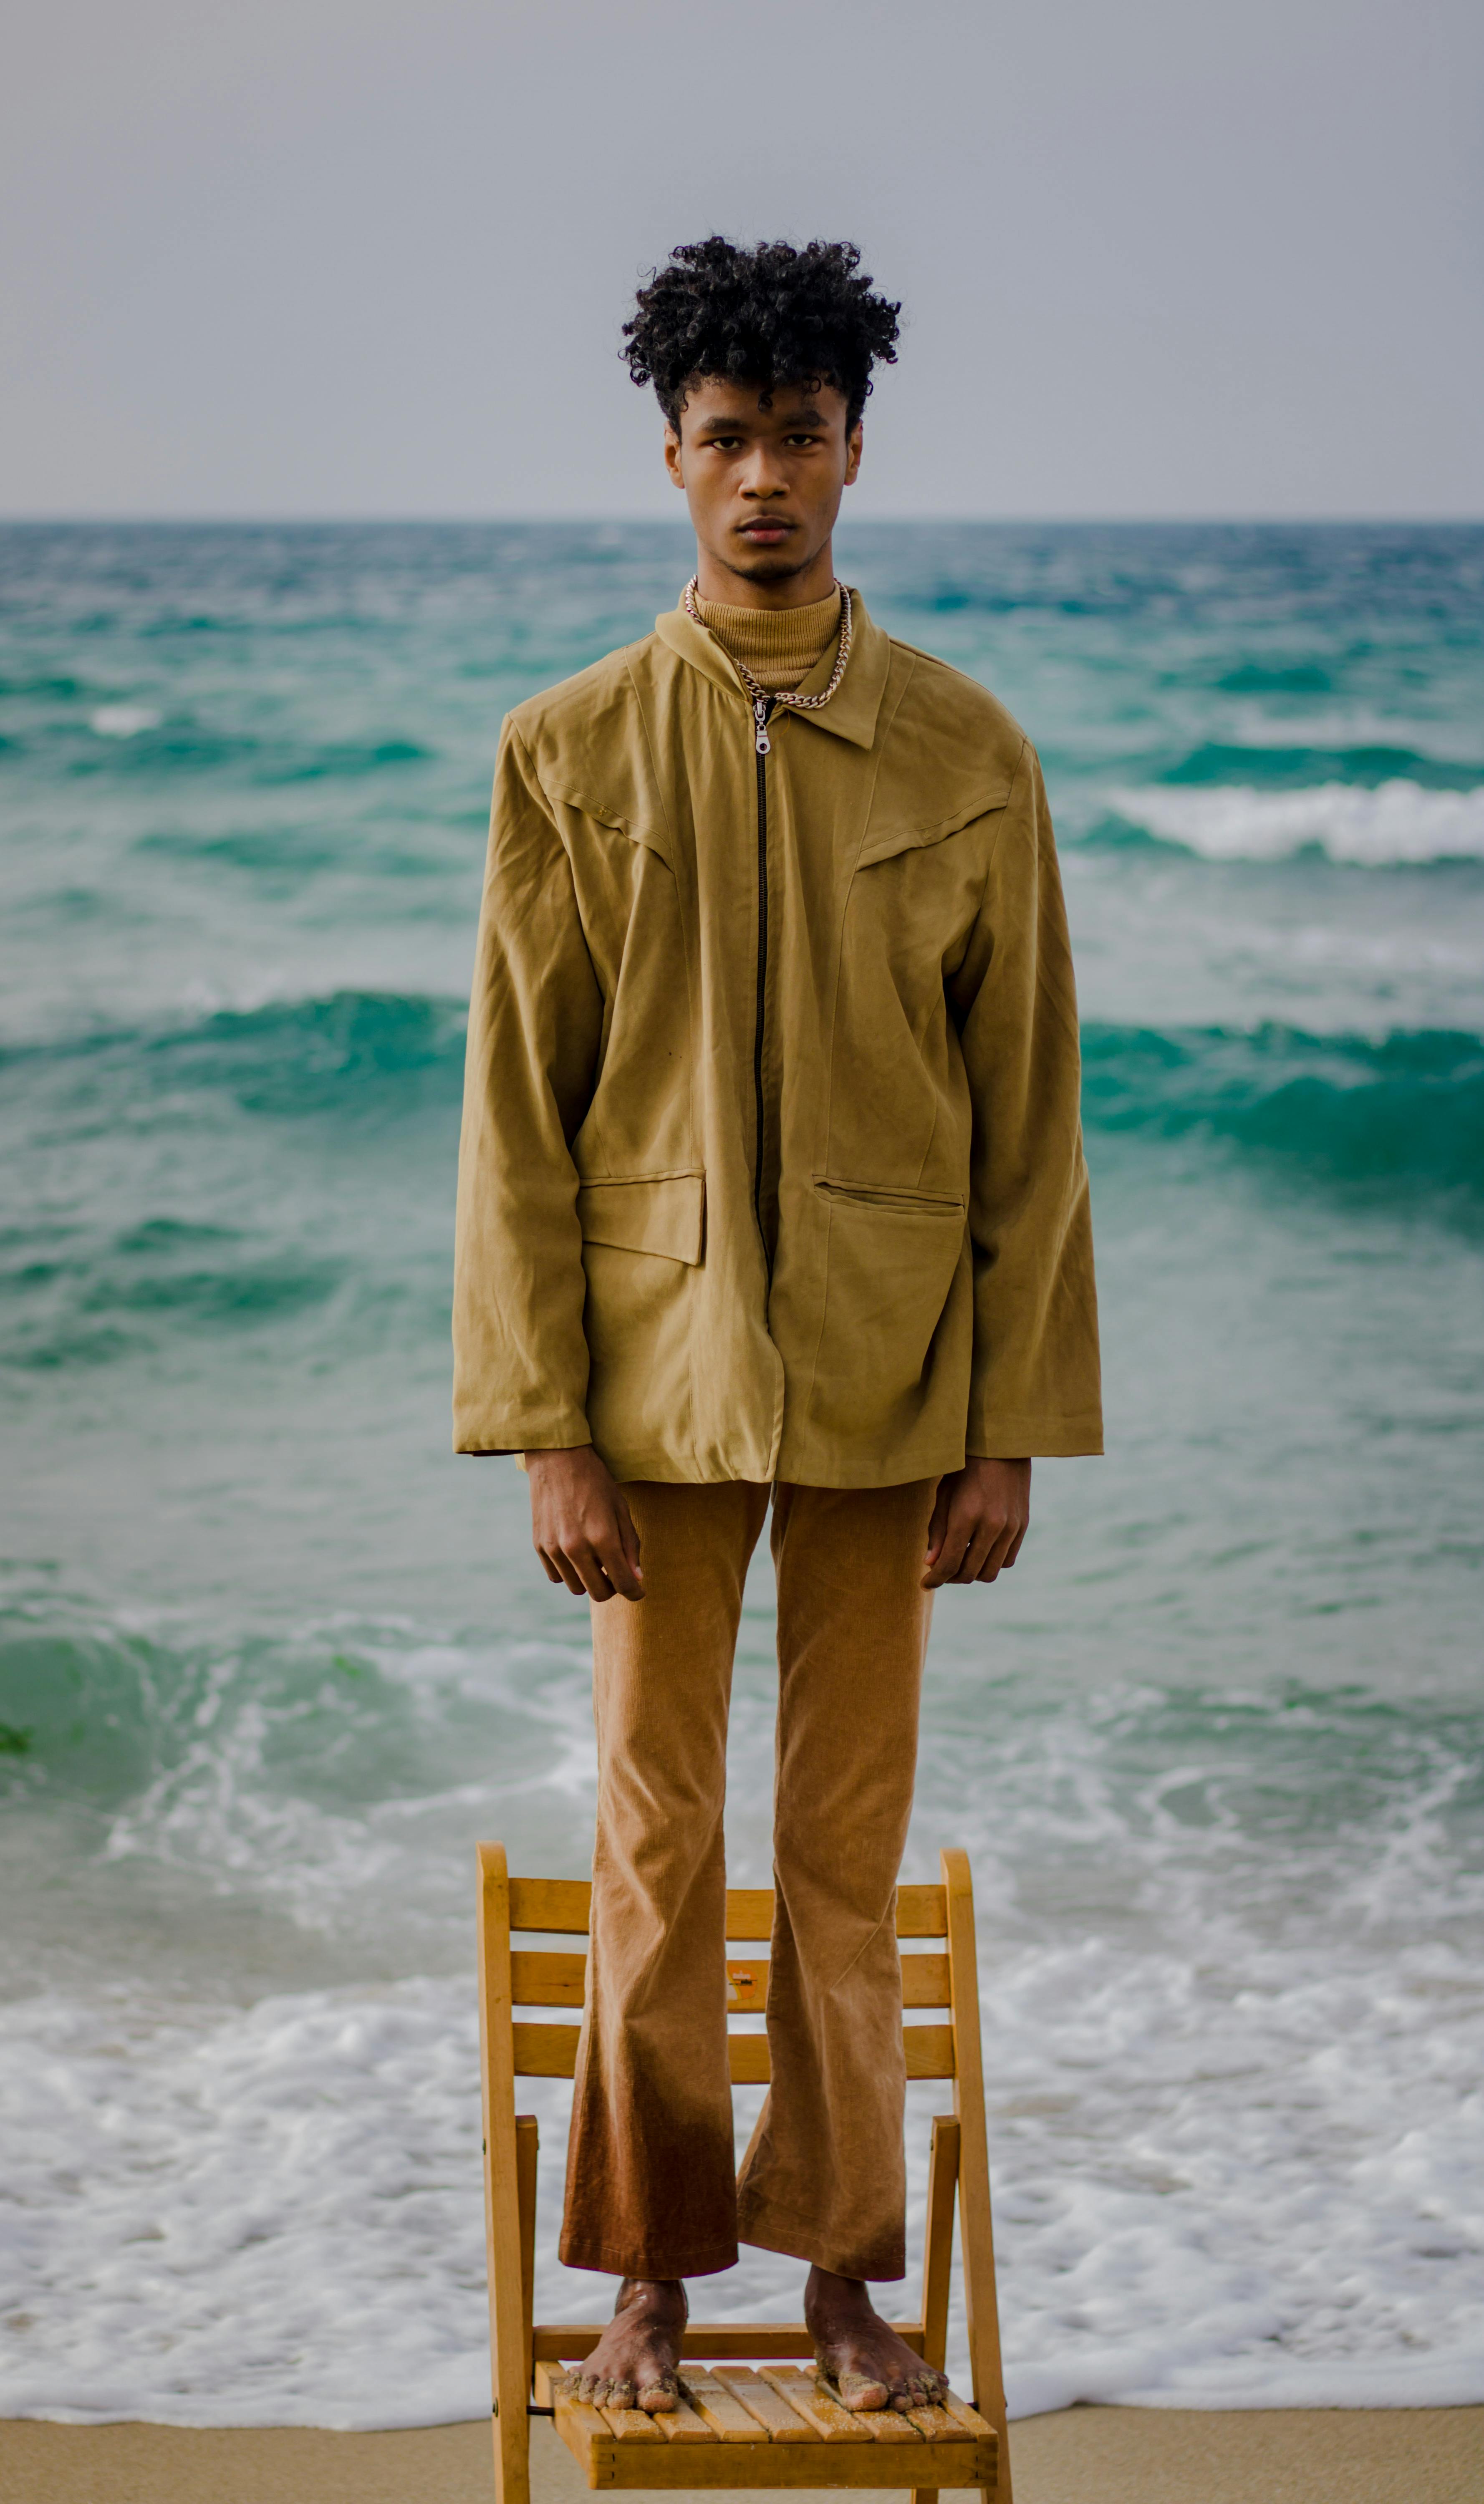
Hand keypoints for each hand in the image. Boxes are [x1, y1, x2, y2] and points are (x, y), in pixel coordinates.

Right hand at [525, 1447, 643, 1602]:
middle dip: (612, 1588)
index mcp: (602, 1537)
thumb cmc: (596, 1482)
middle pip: (598, 1593)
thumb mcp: (621, 1509)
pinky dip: (569, 1572)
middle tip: (617, 1573)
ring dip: (589, 1580)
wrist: (557, 1458)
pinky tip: (575, 1552)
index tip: (638, 1591)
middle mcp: (576, 1547)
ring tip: (595, 1559)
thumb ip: (629, 1546)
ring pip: (576, 1588)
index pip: (623, 1583)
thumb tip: (636, 1578)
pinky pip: (556, 1576)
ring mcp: (554, 1548)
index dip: (635, 1592)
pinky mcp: (539, 1546)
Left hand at [922, 1457, 1030, 1588]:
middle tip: (940, 1571)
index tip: (924, 1584)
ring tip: (960, 1562)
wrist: (1001, 1446)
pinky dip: (991, 1563)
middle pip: (969, 1573)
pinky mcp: (1023, 1526)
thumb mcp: (943, 1495)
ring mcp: (1011, 1527)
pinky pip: (1007, 1560)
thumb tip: (930, 1564)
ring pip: (990, 1572)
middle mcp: (992, 1525)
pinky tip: (979, 1552)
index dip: (934, 1579)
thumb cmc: (964, 1468)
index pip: (949, 1563)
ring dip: (972, 1574)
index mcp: (966, 1516)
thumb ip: (937, 1531)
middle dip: (951, 1578)